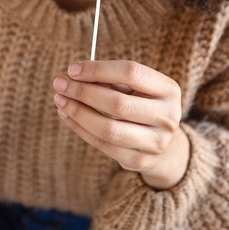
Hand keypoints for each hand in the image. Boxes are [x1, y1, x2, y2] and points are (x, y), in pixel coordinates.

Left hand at [53, 60, 189, 189]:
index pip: (131, 72)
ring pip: (108, 128)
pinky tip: (67, 115)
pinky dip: (80, 129)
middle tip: (60, 84)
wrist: (163, 144)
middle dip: (83, 92)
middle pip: (117, 103)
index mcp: (168, 90)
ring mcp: (156, 142)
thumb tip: (74, 75)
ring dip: (78, 112)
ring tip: (60, 100)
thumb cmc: (142, 105)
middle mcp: (168, 116)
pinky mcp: (140, 160)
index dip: (98, 69)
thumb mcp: (135, 88)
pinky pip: (103, 145)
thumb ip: (109, 80)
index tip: (72, 69)